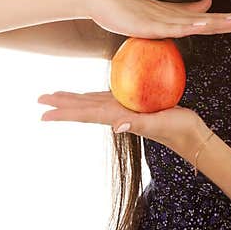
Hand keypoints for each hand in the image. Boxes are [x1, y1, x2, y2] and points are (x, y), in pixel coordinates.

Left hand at [37, 89, 208, 156]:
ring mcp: (124, 110)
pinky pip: (107, 98)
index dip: (63, 112)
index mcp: (118, 116)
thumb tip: (116, 126)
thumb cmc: (178, 129)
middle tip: (39, 99)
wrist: (191, 135)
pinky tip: (90, 94)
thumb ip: (139, 124)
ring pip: (91, 103)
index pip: (85, 113)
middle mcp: (117, 113)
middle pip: (82, 107)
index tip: (42, 114)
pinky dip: (93, 95)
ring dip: (73, 100)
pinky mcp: (134, 105)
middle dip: (61, 104)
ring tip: (56, 96)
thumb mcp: (160, 123)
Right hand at [81, 0, 230, 39]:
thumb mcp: (161, 13)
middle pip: (211, 21)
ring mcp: (163, 19)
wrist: (102, 0)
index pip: (212, 20)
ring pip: (197, 23)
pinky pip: (173, 27)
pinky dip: (190, 25)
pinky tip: (204, 25)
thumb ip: (185, 11)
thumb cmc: (129, 8)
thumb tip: (209, 5)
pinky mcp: (150, 24)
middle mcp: (176, 16)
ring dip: (219, 22)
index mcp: (180, 17)